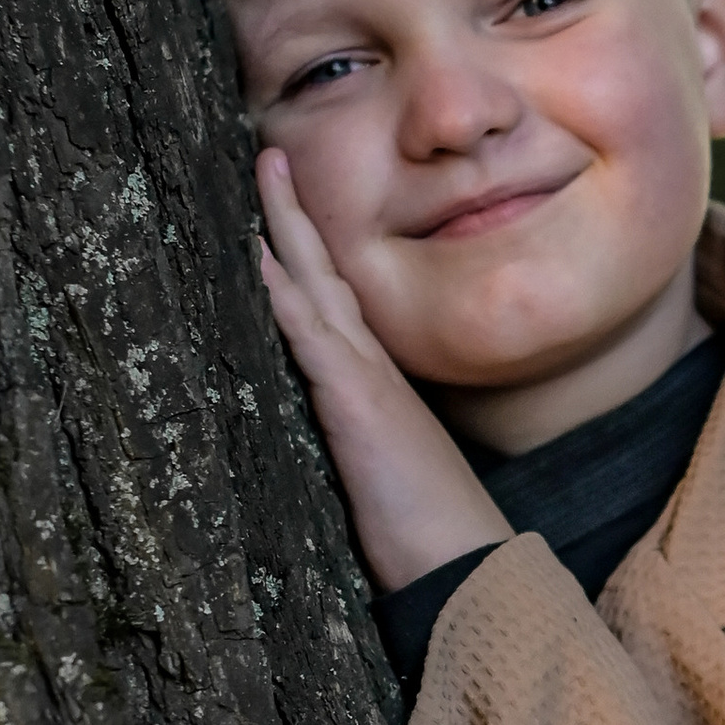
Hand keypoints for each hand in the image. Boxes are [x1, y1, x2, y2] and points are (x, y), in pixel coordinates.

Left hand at [253, 152, 513, 591]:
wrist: (462, 569)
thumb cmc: (421, 534)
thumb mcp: (377, 475)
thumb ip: (352, 441)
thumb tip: (326, 433)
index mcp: (374, 385)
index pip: (332, 304)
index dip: (305, 256)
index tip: (279, 211)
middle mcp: (371, 369)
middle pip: (326, 274)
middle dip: (295, 214)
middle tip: (270, 155)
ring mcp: (365, 381)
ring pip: (318, 286)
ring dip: (288, 228)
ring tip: (266, 170)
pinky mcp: (357, 405)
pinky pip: (314, 335)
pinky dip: (286, 292)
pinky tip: (262, 256)